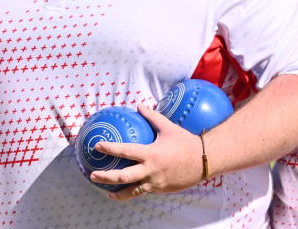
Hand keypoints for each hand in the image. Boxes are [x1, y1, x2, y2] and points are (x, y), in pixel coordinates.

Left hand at [89, 105, 204, 199]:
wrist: (204, 162)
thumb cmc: (185, 142)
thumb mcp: (168, 127)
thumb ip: (152, 116)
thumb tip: (138, 105)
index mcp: (151, 154)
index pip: (125, 151)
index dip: (110, 148)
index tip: (97, 146)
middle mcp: (151, 170)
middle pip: (123, 176)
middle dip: (106, 177)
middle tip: (92, 175)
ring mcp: (155, 183)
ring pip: (132, 191)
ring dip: (118, 193)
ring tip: (106, 193)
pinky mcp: (161, 190)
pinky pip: (144, 192)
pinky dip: (133, 193)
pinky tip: (126, 193)